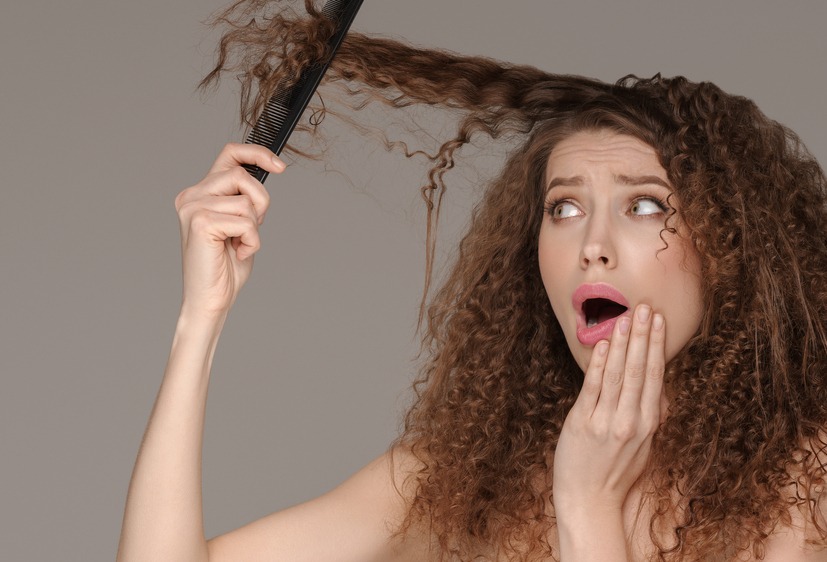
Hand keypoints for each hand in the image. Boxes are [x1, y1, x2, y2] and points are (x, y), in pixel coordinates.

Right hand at [173, 143, 285, 318]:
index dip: (257, 153)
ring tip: (240, 245)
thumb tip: (266, 173)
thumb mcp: (240, 225)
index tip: (280, 166)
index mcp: (199, 194)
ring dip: (254, 229)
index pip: (229, 155)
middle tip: (254, 227)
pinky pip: (246, 223)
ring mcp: (193, 208)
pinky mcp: (201, 223)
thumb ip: (244, 200)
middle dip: (260, 202)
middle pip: (242, 176)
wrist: (210, 300)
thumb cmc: (226, 267)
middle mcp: (191, 196)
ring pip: (246, 202)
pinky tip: (238, 254)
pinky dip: (252, 241)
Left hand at [552, 304, 665, 517]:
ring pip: (617, 374)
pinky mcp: (582, 422)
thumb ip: (650, 417)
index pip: (655, 377)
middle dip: (643, 336)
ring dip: (623, 343)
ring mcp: (606, 421)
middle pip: (638, 370)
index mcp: (649, 424)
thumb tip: (658, 389)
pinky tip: (603, 343)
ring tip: (626, 317)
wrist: (590, 500)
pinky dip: (598, 363)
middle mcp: (631, 421)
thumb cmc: (616, 473)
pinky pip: (592, 387)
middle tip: (646, 307)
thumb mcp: (643, 447)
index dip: (657, 347)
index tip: (660, 322)